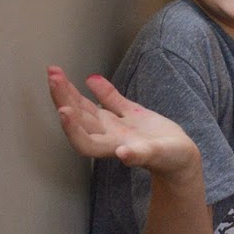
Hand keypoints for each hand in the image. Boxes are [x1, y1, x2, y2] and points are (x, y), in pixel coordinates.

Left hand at [47, 65, 201, 178]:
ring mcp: (116, 125)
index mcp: (114, 147)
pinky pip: (110, 101)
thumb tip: (124, 154)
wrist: (180, 156)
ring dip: (70, 91)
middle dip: (63, 98)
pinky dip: (100, 89)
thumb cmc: (172, 160)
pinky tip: (91, 79)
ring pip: (87, 108)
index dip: (71, 128)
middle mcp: (109, 136)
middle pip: (79, 118)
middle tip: (53, 76)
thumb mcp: (159, 155)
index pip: (84, 140)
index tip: (63, 109)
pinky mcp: (128, 116)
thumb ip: (141, 154)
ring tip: (57, 73)